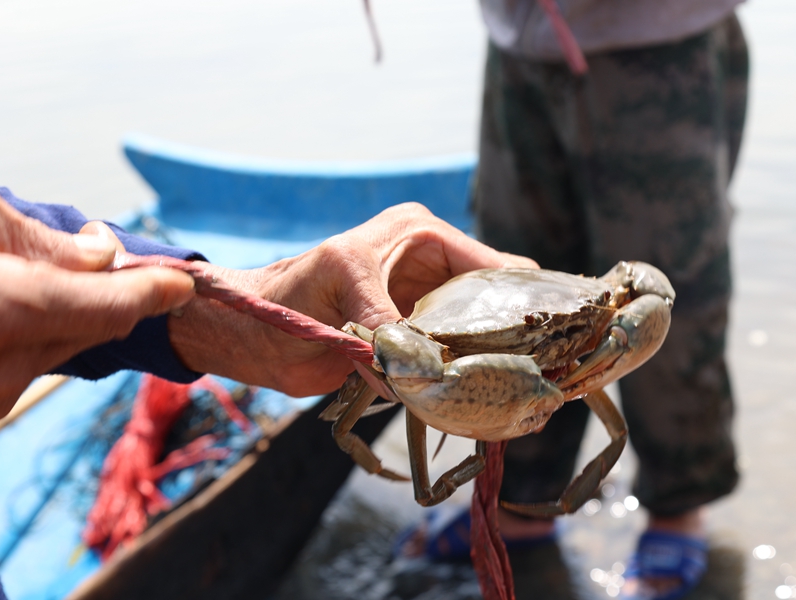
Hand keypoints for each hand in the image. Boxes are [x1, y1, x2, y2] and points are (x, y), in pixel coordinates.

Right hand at [0, 172, 194, 425]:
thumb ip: (39, 241)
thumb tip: (101, 253)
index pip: (108, 306)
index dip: (151, 290)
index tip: (181, 282)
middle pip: (90, 327)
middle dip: (102, 289)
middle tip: (93, 248)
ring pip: (59, 347)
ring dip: (61, 310)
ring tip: (9, 271)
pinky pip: (21, 365)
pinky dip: (26, 333)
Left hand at [168, 202, 536, 396]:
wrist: (249, 335)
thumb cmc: (287, 292)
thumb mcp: (340, 281)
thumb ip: (384, 318)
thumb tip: (421, 366)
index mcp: (423, 236)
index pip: (493, 264)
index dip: (521, 299)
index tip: (545, 339)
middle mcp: (432, 271)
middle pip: (494, 303)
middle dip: (512, 335)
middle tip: (536, 373)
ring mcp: (422, 311)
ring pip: (476, 337)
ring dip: (487, 362)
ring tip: (514, 390)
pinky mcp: (410, 347)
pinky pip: (448, 363)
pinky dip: (459, 381)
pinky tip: (476, 401)